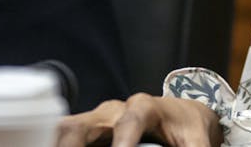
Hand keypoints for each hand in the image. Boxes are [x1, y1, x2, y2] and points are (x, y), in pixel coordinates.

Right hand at [56, 94, 220, 146]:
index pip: (130, 120)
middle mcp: (113, 112)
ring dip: (54, 146)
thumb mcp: (196, 140)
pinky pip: (61, 139)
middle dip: (69, 146)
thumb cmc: (187, 128)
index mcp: (145, 108)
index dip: (123, 139)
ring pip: (63, 132)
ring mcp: (95, 123)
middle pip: (80, 124)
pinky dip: (55, 146)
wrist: (181, 118)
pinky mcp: (85, 135)